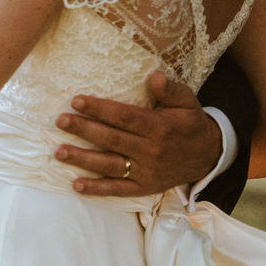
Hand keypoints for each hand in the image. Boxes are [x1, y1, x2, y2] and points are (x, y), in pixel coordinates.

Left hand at [53, 70, 221, 196]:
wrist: (207, 157)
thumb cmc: (190, 123)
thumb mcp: (188, 102)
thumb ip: (170, 89)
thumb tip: (154, 76)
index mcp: (159, 127)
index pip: (124, 117)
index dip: (99, 109)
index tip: (76, 100)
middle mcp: (151, 151)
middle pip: (111, 139)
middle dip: (83, 129)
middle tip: (60, 121)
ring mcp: (146, 172)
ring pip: (110, 165)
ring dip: (82, 159)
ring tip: (59, 152)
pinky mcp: (143, 187)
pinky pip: (118, 189)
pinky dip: (97, 189)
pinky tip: (76, 185)